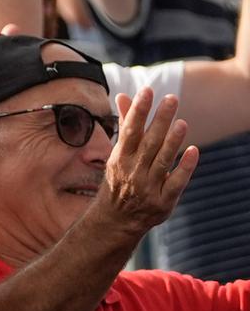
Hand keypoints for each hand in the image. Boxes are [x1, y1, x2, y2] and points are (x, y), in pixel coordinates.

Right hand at [90, 88, 196, 237]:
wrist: (116, 219)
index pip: (130, 130)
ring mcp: (148, 187)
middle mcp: (133, 171)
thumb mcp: (118, 153)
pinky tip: (193, 151)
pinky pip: (176, 182)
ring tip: (182, 122)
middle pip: (148, 142)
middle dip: (159, 120)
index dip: (138, 110)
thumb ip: (126, 124)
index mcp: (120, 157)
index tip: (147, 91)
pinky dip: (184, 168)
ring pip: (162, 161)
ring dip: (172, 141)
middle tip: (172, 98)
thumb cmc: (120, 179)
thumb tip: (124, 96)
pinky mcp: (163, 201)